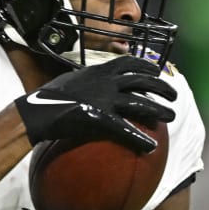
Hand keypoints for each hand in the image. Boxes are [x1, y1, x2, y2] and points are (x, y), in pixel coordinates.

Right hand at [15, 55, 174, 152]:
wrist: (34, 112)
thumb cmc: (47, 98)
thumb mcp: (70, 81)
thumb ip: (87, 81)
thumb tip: (93, 85)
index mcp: (98, 71)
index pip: (129, 62)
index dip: (147, 66)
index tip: (157, 72)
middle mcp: (104, 81)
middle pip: (142, 81)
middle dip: (162, 87)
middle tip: (173, 96)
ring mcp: (103, 99)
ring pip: (140, 103)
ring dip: (159, 110)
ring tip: (171, 117)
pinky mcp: (99, 118)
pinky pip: (125, 129)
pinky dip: (140, 138)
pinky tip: (151, 147)